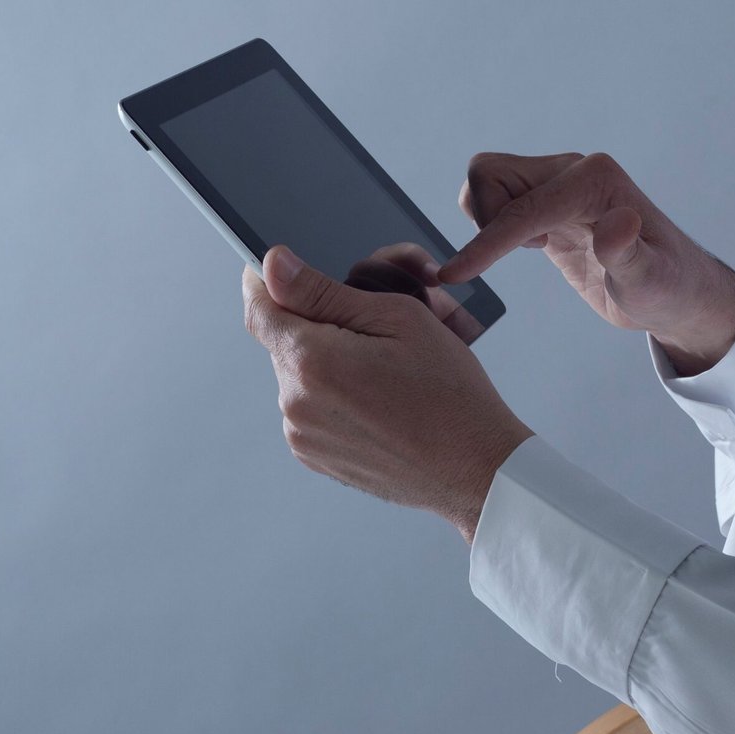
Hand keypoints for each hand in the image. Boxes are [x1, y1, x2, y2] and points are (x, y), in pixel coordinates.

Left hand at [243, 245, 530, 542]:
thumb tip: (273, 265)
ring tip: (388, 370)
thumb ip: (325, 291)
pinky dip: (337, 396)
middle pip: (287, 339)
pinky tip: (381, 399)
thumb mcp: (399, 319)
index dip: (268, 280)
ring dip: (331, 361)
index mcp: (311, 360)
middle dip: (323, 323)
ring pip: (302, 374)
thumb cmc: (450, 395)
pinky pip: (312, 408)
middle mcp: (295, 401)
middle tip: (378, 326)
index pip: (259, 305)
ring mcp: (303, 434)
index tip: (285, 272)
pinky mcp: (315, 456)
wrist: (476, 468)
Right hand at [438, 151, 734, 375]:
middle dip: (484, 218)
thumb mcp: (651, 282)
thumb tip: (617, 224)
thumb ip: (630, 255)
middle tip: (519, 255)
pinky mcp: (550, 204)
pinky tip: (530, 247)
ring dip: (486, 218)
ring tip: (530, 250)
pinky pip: (498, 197)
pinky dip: (492, 222)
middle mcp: (574, 171)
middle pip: (491, 173)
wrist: (678, 292)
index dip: (486, 241)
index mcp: (595, 181)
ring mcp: (560, 184)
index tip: (454, 276)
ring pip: (488, 179)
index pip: (523, 207)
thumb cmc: (669, 289)